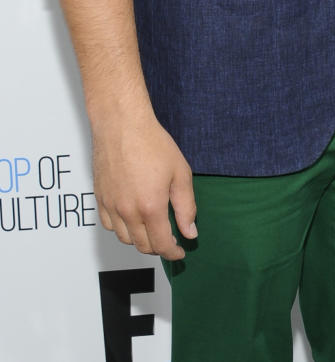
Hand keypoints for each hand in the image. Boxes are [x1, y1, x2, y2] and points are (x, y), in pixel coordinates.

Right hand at [92, 112, 196, 260]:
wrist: (122, 125)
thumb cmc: (153, 144)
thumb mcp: (180, 173)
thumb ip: (186, 206)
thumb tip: (190, 232)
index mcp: (151, 207)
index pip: (161, 244)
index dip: (173, 252)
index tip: (180, 251)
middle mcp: (128, 212)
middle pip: (142, 245)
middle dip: (158, 247)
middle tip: (169, 240)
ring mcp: (111, 206)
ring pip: (125, 238)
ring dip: (140, 240)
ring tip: (152, 228)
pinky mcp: (100, 199)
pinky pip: (109, 225)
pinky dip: (122, 229)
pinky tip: (132, 218)